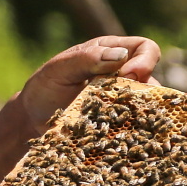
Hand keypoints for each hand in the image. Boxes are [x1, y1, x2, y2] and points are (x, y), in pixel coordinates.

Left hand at [19, 35, 160, 133]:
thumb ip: (87, 58)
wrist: (32, 119)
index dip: (145, 60)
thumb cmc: (44, 87)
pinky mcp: (120, 124)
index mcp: (111, 52)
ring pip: (150, 105)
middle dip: (146, 89)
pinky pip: (138, 126)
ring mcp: (123, 101)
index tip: (128, 75)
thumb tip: (122, 55)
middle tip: (125, 101)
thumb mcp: (59, 69)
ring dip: (142, 113)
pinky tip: (126, 136)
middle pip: (153, 78)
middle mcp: (123, 75)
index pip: (145, 48)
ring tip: (123, 121)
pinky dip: (136, 130)